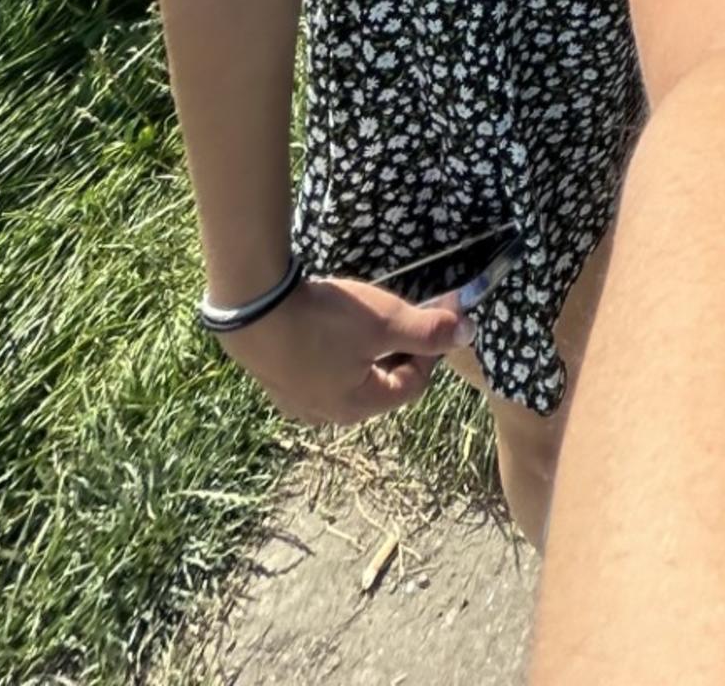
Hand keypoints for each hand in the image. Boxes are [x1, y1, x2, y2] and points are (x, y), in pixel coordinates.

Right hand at [219, 273, 473, 425]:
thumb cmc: (326, 320)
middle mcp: (328, 414)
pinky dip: (336, 353)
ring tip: (368, 322)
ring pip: (349, 380)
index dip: (431, 350)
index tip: (434, 315)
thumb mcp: (384, 321)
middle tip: (402, 319)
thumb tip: (469, 333)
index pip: (413, 385)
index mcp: (359, 406)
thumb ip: (428, 330)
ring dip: (366, 354)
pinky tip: (330, 328)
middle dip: (399, 353)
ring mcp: (298, 401)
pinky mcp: (277, 380)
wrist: (254, 311)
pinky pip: (320, 372)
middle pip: (381, 386)